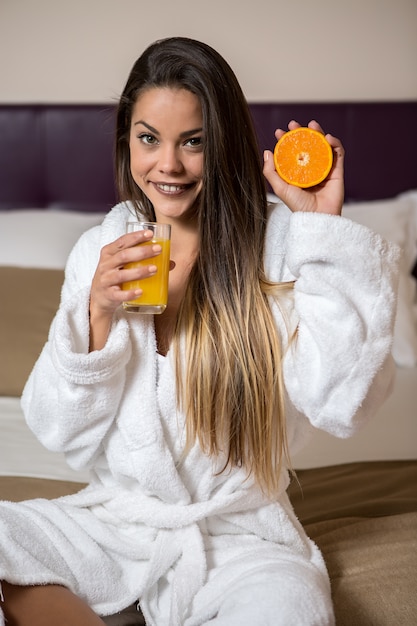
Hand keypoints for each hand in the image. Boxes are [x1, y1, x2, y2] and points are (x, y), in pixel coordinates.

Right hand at [88, 229, 172, 350]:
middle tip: (158, 250)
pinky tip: (141, 291)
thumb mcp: (124, 265)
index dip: (136, 237)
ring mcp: (106, 280)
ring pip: (122, 275)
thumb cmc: (115, 276)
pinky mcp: (108, 295)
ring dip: (139, 271)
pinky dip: (130, 293)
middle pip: (124, 255)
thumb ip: (143, 260)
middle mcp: (106, 265)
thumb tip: (171, 262)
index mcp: (109, 252)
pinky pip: (119, 294)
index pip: (122, 241)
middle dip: (142, 252)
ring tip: (155, 269)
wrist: (99, 297)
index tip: (150, 234)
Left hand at [263, 120, 344, 215]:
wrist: (318, 217)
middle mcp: (311, 169)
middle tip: (294, 124)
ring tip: (312, 125)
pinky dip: (335, 143)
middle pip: (307, 146)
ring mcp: (324, 169)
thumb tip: (267, 151)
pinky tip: (328, 138)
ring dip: (318, 133)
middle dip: (301, 133)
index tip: (279, 132)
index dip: (285, 141)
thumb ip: (271, 172)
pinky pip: (338, 153)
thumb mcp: (280, 188)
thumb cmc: (298, 206)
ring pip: (323, 146)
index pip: (291, 152)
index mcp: (297, 173)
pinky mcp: (337, 171)